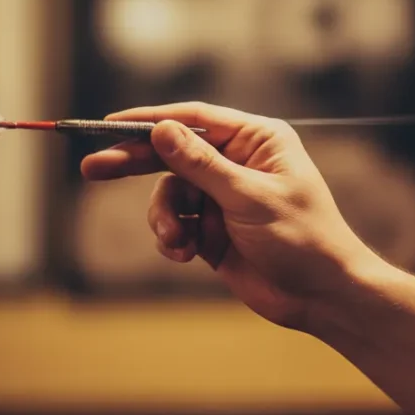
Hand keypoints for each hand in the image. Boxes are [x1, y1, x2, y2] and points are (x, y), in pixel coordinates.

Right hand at [81, 102, 380, 329]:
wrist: (321, 296)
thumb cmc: (302, 239)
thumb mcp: (249, 198)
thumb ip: (201, 165)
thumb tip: (161, 129)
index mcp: (258, 140)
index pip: (195, 118)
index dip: (151, 120)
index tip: (109, 124)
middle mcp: (239, 162)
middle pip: (173, 152)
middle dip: (135, 163)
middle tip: (93, 169)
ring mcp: (224, 197)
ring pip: (170, 194)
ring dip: (164, 218)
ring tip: (177, 242)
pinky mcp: (213, 230)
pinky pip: (176, 223)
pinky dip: (173, 238)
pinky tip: (185, 254)